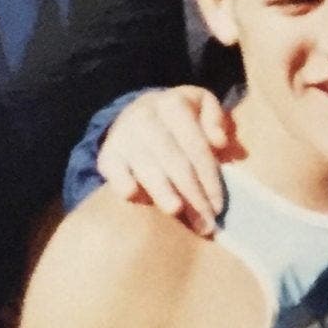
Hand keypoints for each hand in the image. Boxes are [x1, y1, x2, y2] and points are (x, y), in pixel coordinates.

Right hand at [99, 87, 239, 236]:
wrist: (137, 112)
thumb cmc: (180, 117)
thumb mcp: (202, 105)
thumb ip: (215, 119)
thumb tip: (220, 142)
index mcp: (174, 104)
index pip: (196, 147)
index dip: (209, 178)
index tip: (218, 206)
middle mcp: (146, 117)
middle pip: (175, 161)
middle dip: (192, 194)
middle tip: (205, 223)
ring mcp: (124, 135)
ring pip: (147, 168)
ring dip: (163, 193)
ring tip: (177, 212)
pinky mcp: (107, 152)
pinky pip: (113, 171)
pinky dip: (122, 183)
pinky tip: (134, 197)